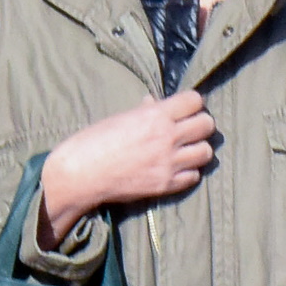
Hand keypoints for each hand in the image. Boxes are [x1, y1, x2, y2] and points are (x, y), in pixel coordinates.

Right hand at [38, 91, 214, 246]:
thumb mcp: (121, 117)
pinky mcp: (165, 185)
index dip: (192, 103)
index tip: (186, 109)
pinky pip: (194, 176)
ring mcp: (168, 163)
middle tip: (189, 129)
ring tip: (186, 150)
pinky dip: (189, 172)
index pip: (195, 100)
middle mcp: (167, 137)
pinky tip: (177, 168)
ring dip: (198, 149)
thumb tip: (156, 102)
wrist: (78, 175)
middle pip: (207, 124)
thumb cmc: (94, 141)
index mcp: (156, 115)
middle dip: (200, 124)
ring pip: (206, 152)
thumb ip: (146, 110)